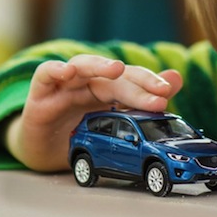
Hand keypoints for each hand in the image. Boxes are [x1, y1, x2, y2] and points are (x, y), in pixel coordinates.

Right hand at [4, 55, 182, 171]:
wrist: (44, 150)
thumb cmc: (81, 131)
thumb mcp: (113, 119)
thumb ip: (143, 100)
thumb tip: (177, 78)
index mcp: (109, 88)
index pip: (133, 80)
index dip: (150, 84)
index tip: (167, 93)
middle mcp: (88, 82)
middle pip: (113, 77)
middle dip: (137, 85)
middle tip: (158, 94)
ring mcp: (64, 86)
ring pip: (81, 66)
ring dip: (98, 66)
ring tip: (116, 68)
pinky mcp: (39, 95)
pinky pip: (44, 75)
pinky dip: (54, 70)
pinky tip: (67, 72)